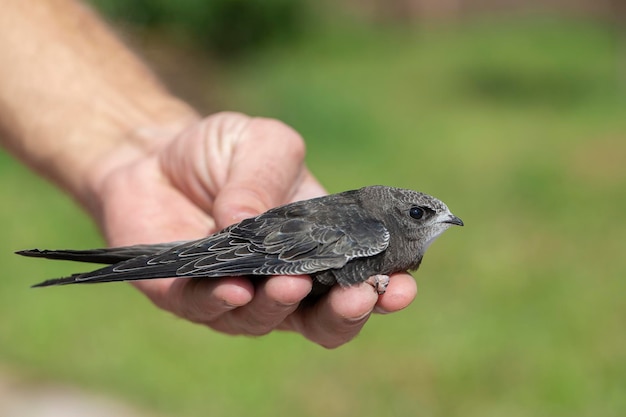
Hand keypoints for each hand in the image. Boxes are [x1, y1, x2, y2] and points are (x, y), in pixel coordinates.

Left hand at [91, 111, 416, 347]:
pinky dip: (222, 302)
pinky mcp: (188, 298)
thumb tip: (252, 221)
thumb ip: (269, 177)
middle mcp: (284, 281)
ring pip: (268, 320)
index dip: (385, 290)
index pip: (360, 278)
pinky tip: (232, 286)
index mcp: (317, 248)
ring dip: (282, 306)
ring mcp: (238, 295)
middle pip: (323, 321)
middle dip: (343, 315)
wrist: (156, 156)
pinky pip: (208, 309)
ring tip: (288, 283)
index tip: (401, 285)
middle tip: (354, 295)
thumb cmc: (223, 153)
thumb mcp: (263, 145)